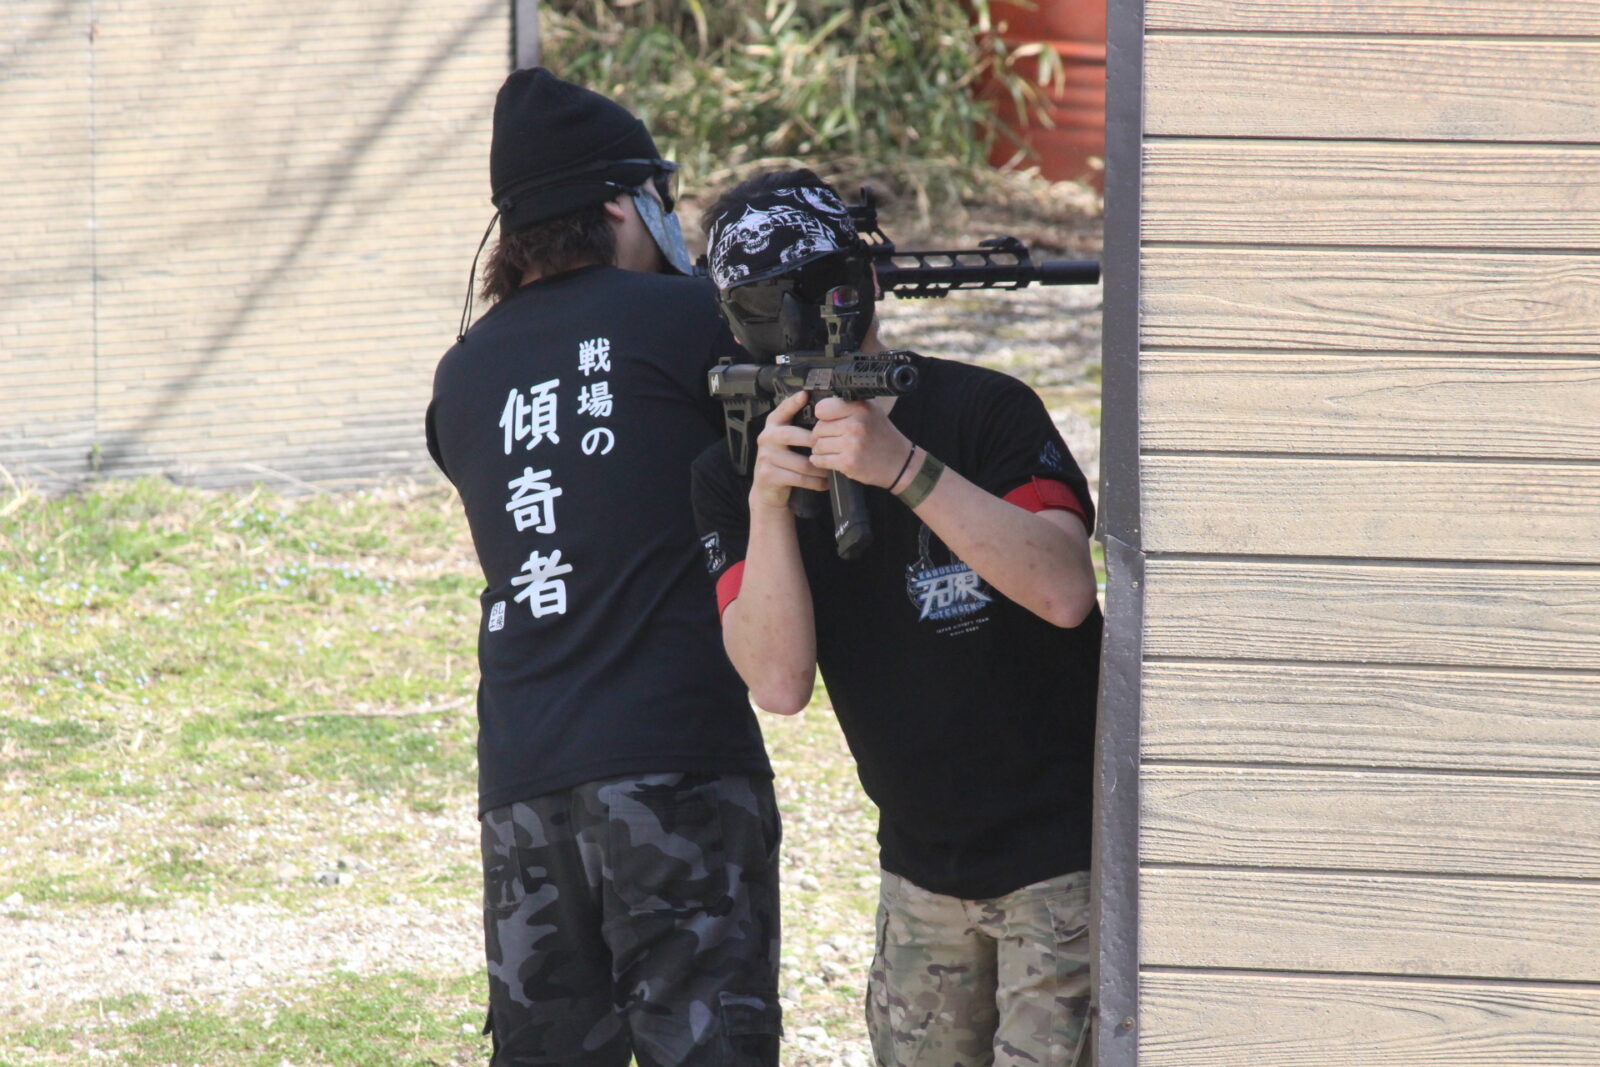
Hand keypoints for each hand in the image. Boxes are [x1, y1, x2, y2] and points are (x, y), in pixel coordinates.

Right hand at [751, 390, 826, 510]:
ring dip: (820, 468)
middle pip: (792, 435)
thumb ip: (799, 428)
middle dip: (815, 443)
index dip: (793, 402)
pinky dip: (815, 482)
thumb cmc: (784, 463)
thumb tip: (827, 414)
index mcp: (773, 425)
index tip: (805, 395)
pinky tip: (823, 483)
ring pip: (802, 463)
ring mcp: (765, 457)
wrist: (767, 490)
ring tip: (831, 469)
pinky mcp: (768, 475)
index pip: (782, 410)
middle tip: (833, 449)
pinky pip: (799, 478)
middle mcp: (766, 437)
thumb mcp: (787, 442)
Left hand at [809, 397, 911, 487]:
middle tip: (831, 438)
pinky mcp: (848, 463)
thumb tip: (820, 406)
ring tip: (833, 449)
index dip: (822, 415)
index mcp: (860, 409)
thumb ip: (848, 405)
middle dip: (820, 435)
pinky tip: (831, 459)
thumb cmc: (882, 436)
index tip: (827, 420)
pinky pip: (820, 460)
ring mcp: (851, 445)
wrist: (899, 462)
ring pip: (818, 445)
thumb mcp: (871, 412)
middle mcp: (855, 425)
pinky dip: (821, 461)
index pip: (822, 408)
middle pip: (818, 428)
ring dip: (821, 449)